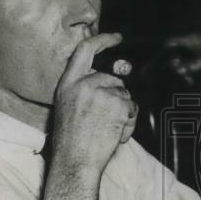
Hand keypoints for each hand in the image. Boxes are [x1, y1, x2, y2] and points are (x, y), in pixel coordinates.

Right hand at [52, 32, 138, 174]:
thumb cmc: (71, 142)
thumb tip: (116, 76)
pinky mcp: (117, 104)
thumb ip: (85, 90)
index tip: (116, 37)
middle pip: (113, 79)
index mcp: (68, 84)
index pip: (85, 50)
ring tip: (106, 131)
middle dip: (116, 98)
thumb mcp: (68, 108)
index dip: (103, 40)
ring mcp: (101, 93)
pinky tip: (114, 135)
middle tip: (104, 122)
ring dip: (122, 113)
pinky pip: (132, 109)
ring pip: (125, 95)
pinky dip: (129, 123)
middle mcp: (83, 84)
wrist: (74, 163)